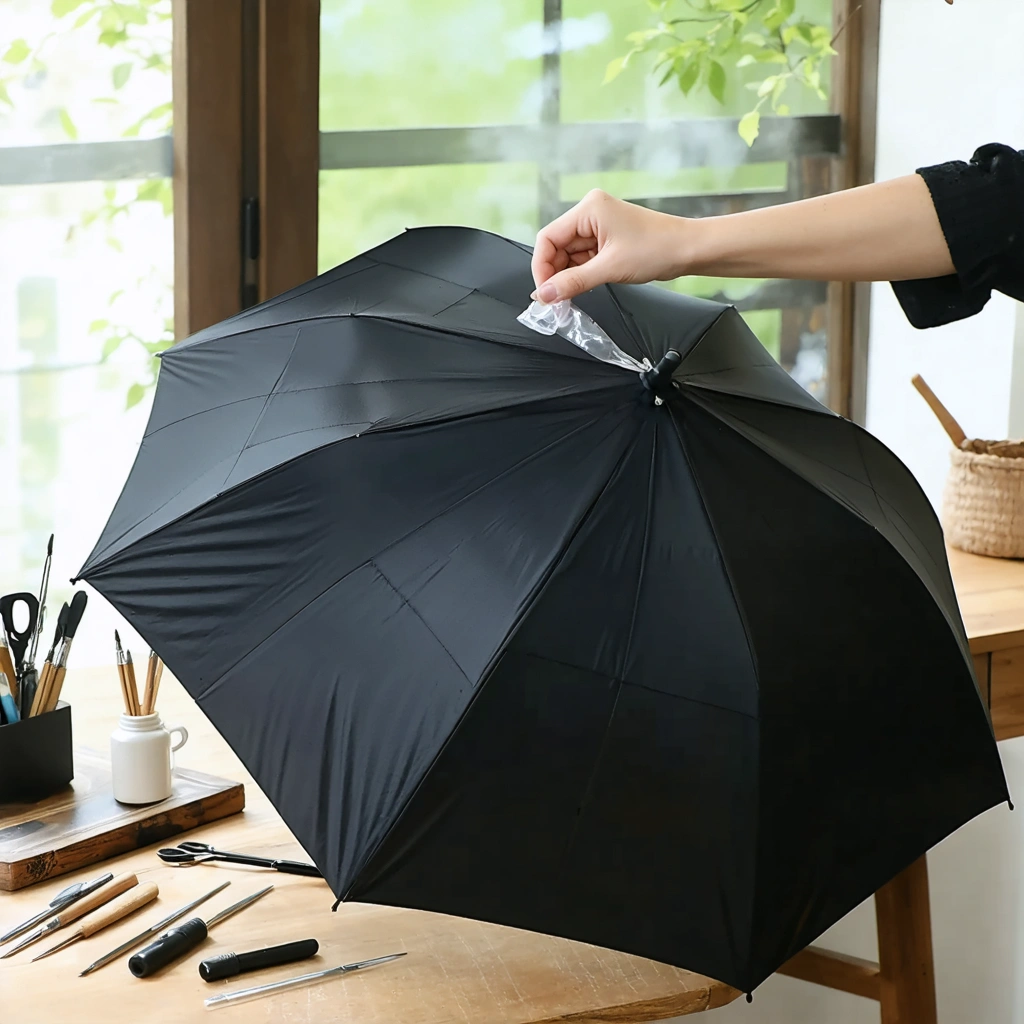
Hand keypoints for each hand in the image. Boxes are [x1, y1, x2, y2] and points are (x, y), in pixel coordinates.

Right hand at [530, 190, 690, 302]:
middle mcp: (590, 213)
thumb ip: (573, 282)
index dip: (542, 267)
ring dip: (567, 277)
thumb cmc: (657, 249)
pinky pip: (582, 258)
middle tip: (554, 301)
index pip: (548, 238)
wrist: (688, 249)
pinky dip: (579, 275)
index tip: (544, 292)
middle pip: (556, 247)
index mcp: (588, 209)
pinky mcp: (606, 239)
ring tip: (569, 298)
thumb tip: (544, 295)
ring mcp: (598, 226)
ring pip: (568, 255)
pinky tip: (581, 288)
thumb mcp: (610, 269)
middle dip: (554, 274)